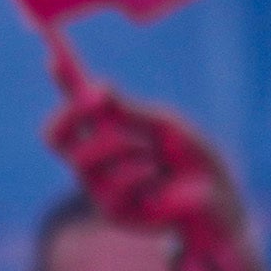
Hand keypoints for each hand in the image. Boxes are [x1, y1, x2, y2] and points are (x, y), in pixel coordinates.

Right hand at [44, 72, 265, 270]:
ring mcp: (98, 187)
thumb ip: (130, 111)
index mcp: (104, 134)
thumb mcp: (163, 124)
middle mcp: (93, 161)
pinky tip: (161, 182)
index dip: (61, 82)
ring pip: (85, 158)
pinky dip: (143, 173)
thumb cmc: (191, 158)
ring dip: (128, 147)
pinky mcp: (111, 211)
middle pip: (54, 136)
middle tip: (98, 98)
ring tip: (157, 158)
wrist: (215, 198)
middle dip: (74, 112)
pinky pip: (115, 181)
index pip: (72, 108)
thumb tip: (97, 87)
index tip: (55, 58)